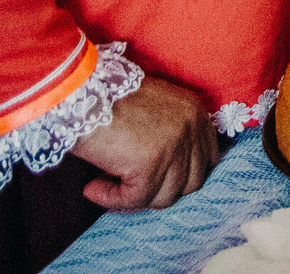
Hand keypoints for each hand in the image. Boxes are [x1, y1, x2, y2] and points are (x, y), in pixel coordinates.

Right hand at [72, 75, 216, 210]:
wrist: (81, 90)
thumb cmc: (109, 99)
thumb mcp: (155, 109)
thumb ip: (171, 134)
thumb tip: (169, 175)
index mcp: (196, 113)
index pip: (208, 159)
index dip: (182, 176)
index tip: (156, 180)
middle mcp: (192, 129)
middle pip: (192, 182)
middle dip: (160, 190)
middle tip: (130, 185)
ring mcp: (174, 147)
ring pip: (164, 196)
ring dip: (134, 197)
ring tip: (106, 182)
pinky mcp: (150, 165)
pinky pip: (135, 199)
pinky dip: (112, 199)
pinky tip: (93, 188)